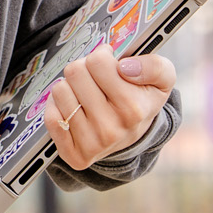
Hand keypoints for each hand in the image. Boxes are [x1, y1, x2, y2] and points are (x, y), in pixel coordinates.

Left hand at [42, 44, 174, 169]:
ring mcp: (91, 144)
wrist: (133, 135)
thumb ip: (155, 66)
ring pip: (60, 90)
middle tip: (95, 80)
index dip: (102, 57)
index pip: (97, 61)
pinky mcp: (74, 155)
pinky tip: (74, 108)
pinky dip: (57, 106)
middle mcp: (112, 130)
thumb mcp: (162, 79)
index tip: (110, 66)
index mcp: (133, 109)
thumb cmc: (142, 100)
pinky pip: (50, 116)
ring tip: (85, 94)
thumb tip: (126, 67)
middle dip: (84, 69)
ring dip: (70, 87)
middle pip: (75, 72)